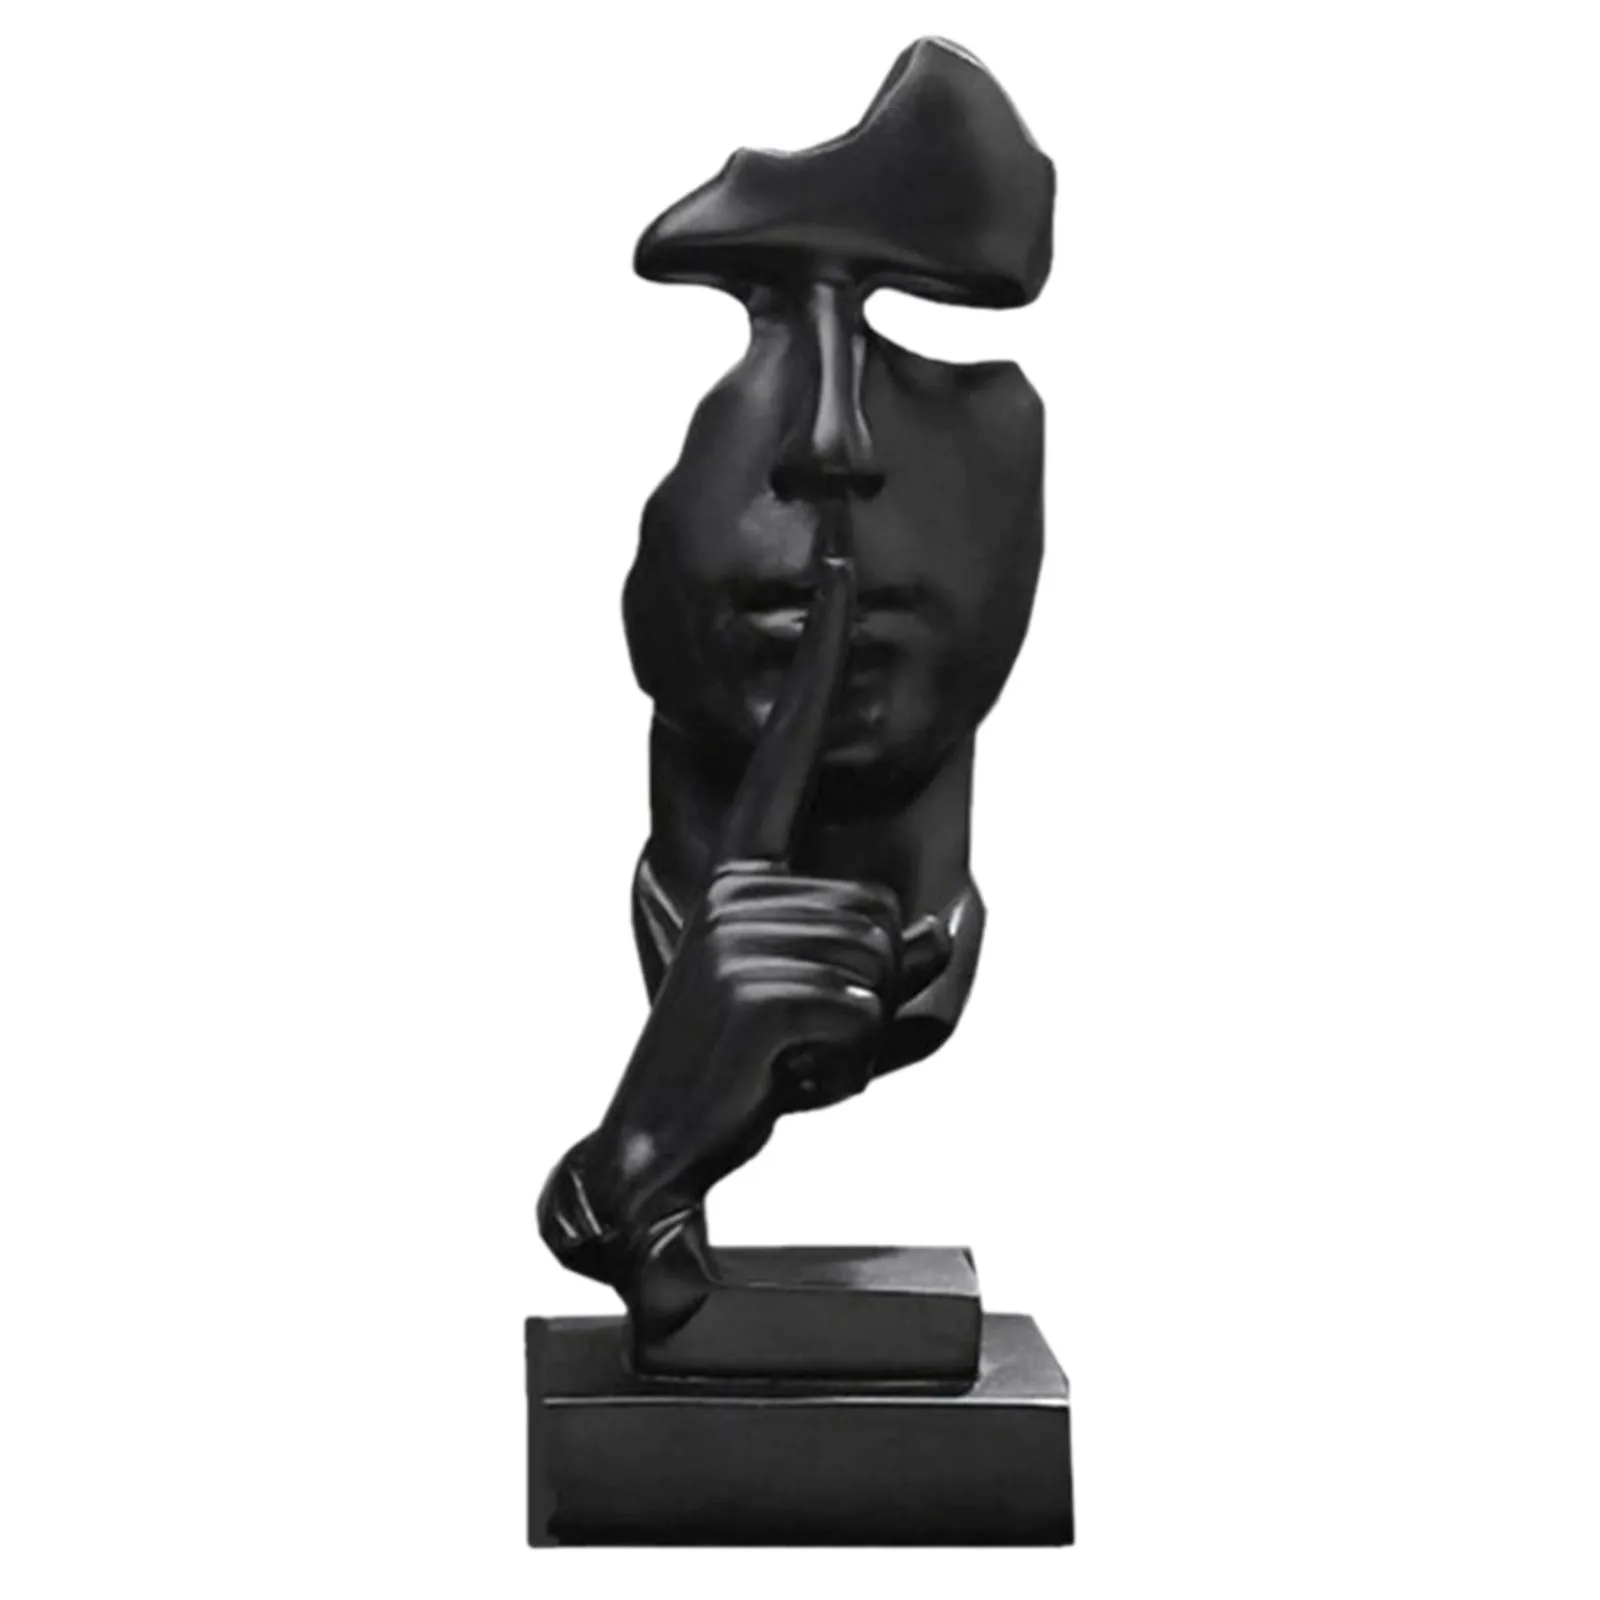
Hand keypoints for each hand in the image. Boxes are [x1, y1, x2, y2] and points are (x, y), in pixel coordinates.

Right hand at [541, 556, 947, 1278]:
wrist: (651, 1147)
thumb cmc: (740, 1062)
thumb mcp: (815, 991)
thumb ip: (883, 952)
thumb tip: (947, 930)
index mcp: (741, 872)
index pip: (793, 752)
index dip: (820, 660)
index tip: (840, 564)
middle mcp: (733, 888)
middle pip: (879, 913)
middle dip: (864, 989)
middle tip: (791, 1031)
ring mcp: (739, 936)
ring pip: (877, 961)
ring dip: (853, 1024)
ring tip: (782, 1047)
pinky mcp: (755, 987)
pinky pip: (864, 1008)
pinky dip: (842, 1055)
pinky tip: (781, 1070)